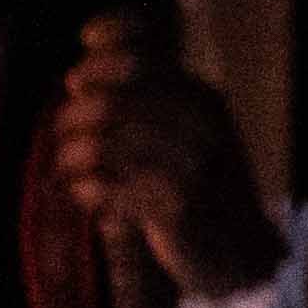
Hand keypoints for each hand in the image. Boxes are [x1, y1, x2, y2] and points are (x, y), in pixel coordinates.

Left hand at [49, 14, 288, 298]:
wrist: (241, 251)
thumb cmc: (194, 186)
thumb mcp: (178, 133)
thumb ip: (136, 102)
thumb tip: (74, 77)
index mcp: (201, 97)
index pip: (138, 55)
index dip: (96, 58)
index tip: (76, 81)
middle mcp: (201, 123)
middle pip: (106, 101)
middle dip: (72, 119)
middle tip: (67, 140)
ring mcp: (192, 163)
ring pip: (99, 143)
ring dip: (72, 158)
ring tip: (74, 173)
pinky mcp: (175, 205)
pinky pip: (103, 186)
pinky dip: (85, 191)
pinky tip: (92, 199)